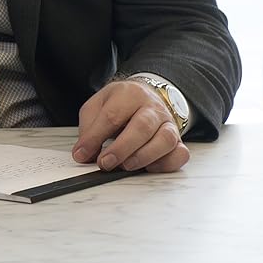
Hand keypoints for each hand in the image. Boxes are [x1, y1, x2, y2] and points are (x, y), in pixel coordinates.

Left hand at [73, 79, 188, 172]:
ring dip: (143, 157)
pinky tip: (148, 167)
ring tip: (125, 166)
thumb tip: (83, 154)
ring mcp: (169, 124)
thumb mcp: (97, 107)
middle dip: (121, 149)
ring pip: (165, 140)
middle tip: (105, 163)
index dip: (95, 138)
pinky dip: (165, 164)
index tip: (82, 154)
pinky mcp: (179, 140)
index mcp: (129, 94)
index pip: (112, 116)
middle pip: (142, 127)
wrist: (147, 96)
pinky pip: (180, 154)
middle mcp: (153, 108)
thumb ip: (88, 129)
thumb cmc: (120, 104)